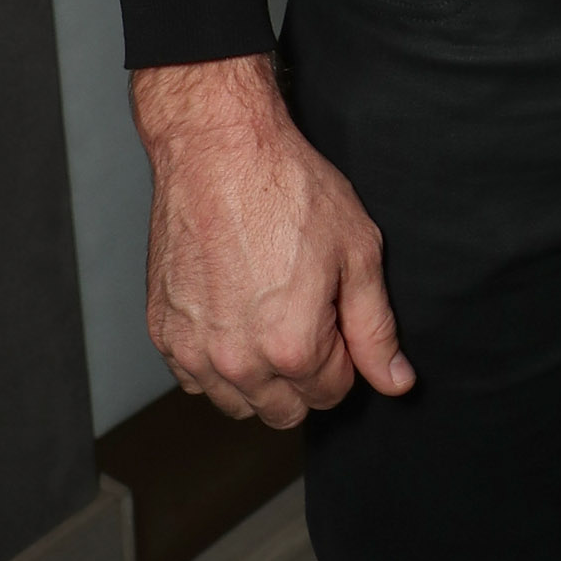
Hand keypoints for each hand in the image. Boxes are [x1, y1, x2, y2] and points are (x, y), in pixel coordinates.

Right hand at [133, 53, 412, 428]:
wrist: (218, 151)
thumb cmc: (289, 190)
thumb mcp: (358, 252)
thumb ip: (377, 328)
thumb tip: (397, 383)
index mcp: (293, 348)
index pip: (331, 394)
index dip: (343, 355)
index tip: (335, 314)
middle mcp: (237, 362)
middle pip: (284, 410)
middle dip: (304, 375)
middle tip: (306, 314)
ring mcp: (192, 351)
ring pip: (236, 402)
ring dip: (258, 375)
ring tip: (268, 311)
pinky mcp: (163, 332)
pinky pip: (195, 377)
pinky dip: (216, 359)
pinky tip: (233, 310)